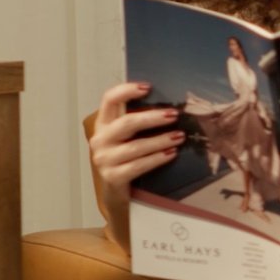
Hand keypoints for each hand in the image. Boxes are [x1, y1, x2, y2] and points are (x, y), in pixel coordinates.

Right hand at [88, 82, 185, 218]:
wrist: (115, 192)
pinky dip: (157, 159)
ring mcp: (104, 159)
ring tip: (179, 136)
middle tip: (174, 115)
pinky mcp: (112, 177)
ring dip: (160, 140)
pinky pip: (138, 166)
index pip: (109, 100)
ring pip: (135, 146)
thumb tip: (169, 107)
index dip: (126, 90)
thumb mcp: (126, 137)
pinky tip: (171, 154)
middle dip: (153, 118)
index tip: (148, 87)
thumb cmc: (125, 159)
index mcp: (103, 125)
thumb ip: (137, 122)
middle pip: (126, 123)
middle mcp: (100, 140)